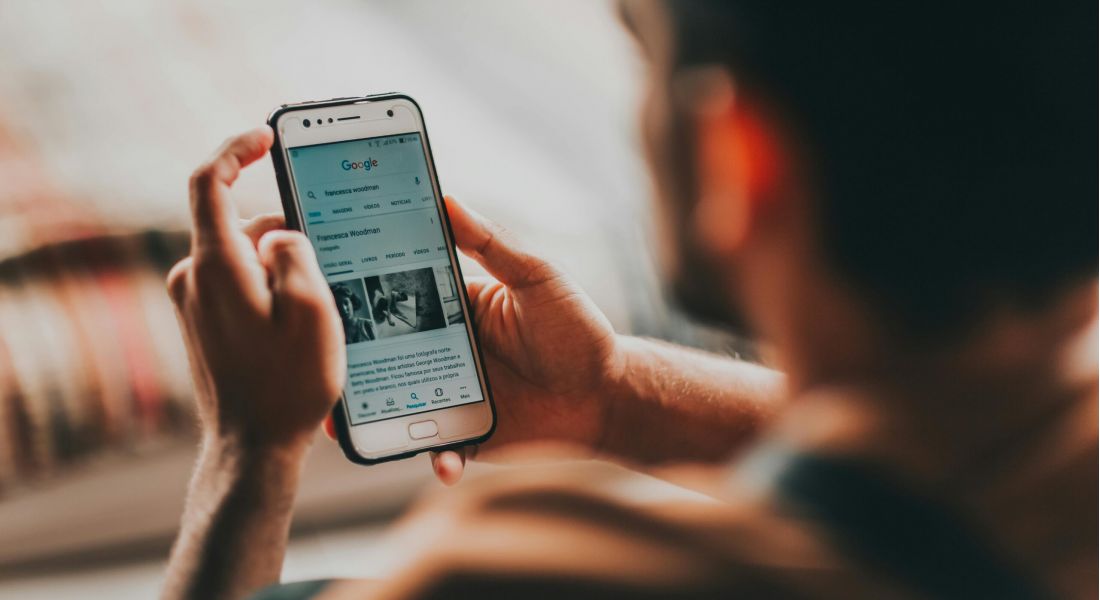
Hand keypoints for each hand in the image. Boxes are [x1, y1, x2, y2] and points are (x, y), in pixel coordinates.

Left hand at [168, 126, 344, 453]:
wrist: (254, 447)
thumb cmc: (288, 382)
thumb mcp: (312, 309)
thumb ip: (296, 252)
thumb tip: (279, 232)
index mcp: (216, 265)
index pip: (208, 182)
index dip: (236, 148)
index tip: (267, 136)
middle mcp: (194, 278)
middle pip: (242, 224)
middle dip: (288, 232)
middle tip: (332, 264)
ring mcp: (194, 302)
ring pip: (246, 257)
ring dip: (284, 268)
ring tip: (323, 311)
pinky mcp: (203, 324)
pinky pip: (241, 285)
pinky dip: (272, 289)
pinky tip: (302, 326)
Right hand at [323, 197, 623, 483]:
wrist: (609, 395)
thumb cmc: (577, 330)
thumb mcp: (537, 279)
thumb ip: (493, 245)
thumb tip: (448, 199)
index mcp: (453, 310)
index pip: (397, 296)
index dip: (360, 292)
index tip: (322, 283)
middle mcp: (443, 353)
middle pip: (382, 356)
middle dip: (346, 360)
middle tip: (315, 357)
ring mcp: (451, 397)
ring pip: (396, 405)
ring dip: (369, 416)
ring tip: (346, 424)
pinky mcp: (469, 436)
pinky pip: (441, 450)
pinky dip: (438, 458)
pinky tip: (443, 462)